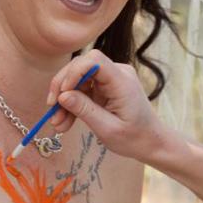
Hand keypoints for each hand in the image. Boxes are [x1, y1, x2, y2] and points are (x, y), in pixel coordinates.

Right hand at [46, 49, 168, 162]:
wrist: (151, 142)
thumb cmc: (134, 138)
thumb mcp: (107, 129)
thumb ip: (85, 110)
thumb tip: (62, 96)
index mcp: (122, 81)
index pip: (93, 60)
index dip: (73, 73)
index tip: (61, 95)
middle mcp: (117, 73)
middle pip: (81, 66)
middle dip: (63, 88)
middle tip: (51, 110)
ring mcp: (111, 79)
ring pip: (78, 79)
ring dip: (65, 100)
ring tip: (58, 124)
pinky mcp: (105, 87)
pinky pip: (83, 89)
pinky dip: (72, 104)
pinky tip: (65, 122)